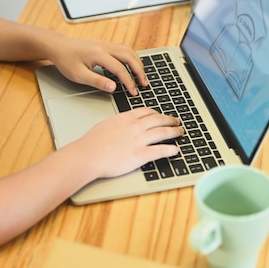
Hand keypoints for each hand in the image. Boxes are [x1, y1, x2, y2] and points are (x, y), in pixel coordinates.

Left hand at [48, 37, 147, 95]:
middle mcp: (105, 47)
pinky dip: (132, 58)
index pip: (120, 69)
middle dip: (139, 71)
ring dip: (137, 63)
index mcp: (99, 54)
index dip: (129, 82)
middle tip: (144, 84)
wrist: (58, 46)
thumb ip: (97, 81)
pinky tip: (132, 66)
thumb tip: (113, 87)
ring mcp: (106, 44)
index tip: (134, 92)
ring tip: (141, 76)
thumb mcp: (78, 75)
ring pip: (129, 51)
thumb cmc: (66, 60)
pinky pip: (124, 49)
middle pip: (129, 57)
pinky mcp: (105, 45)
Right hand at [66, 108, 183, 178]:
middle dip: (170, 120)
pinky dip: (170, 150)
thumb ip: (118, 124)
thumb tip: (122, 125)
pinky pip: (160, 150)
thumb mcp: (106, 125)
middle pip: (159, 120)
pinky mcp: (141, 155)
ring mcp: (139, 140)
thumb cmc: (92, 143)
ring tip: (180, 133)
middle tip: (177, 122)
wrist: (88, 155)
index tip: (161, 115)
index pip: (147, 112)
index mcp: (126, 118)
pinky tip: (176, 150)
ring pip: (163, 133)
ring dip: (174, 132)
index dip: (157, 113)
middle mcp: (135, 127)